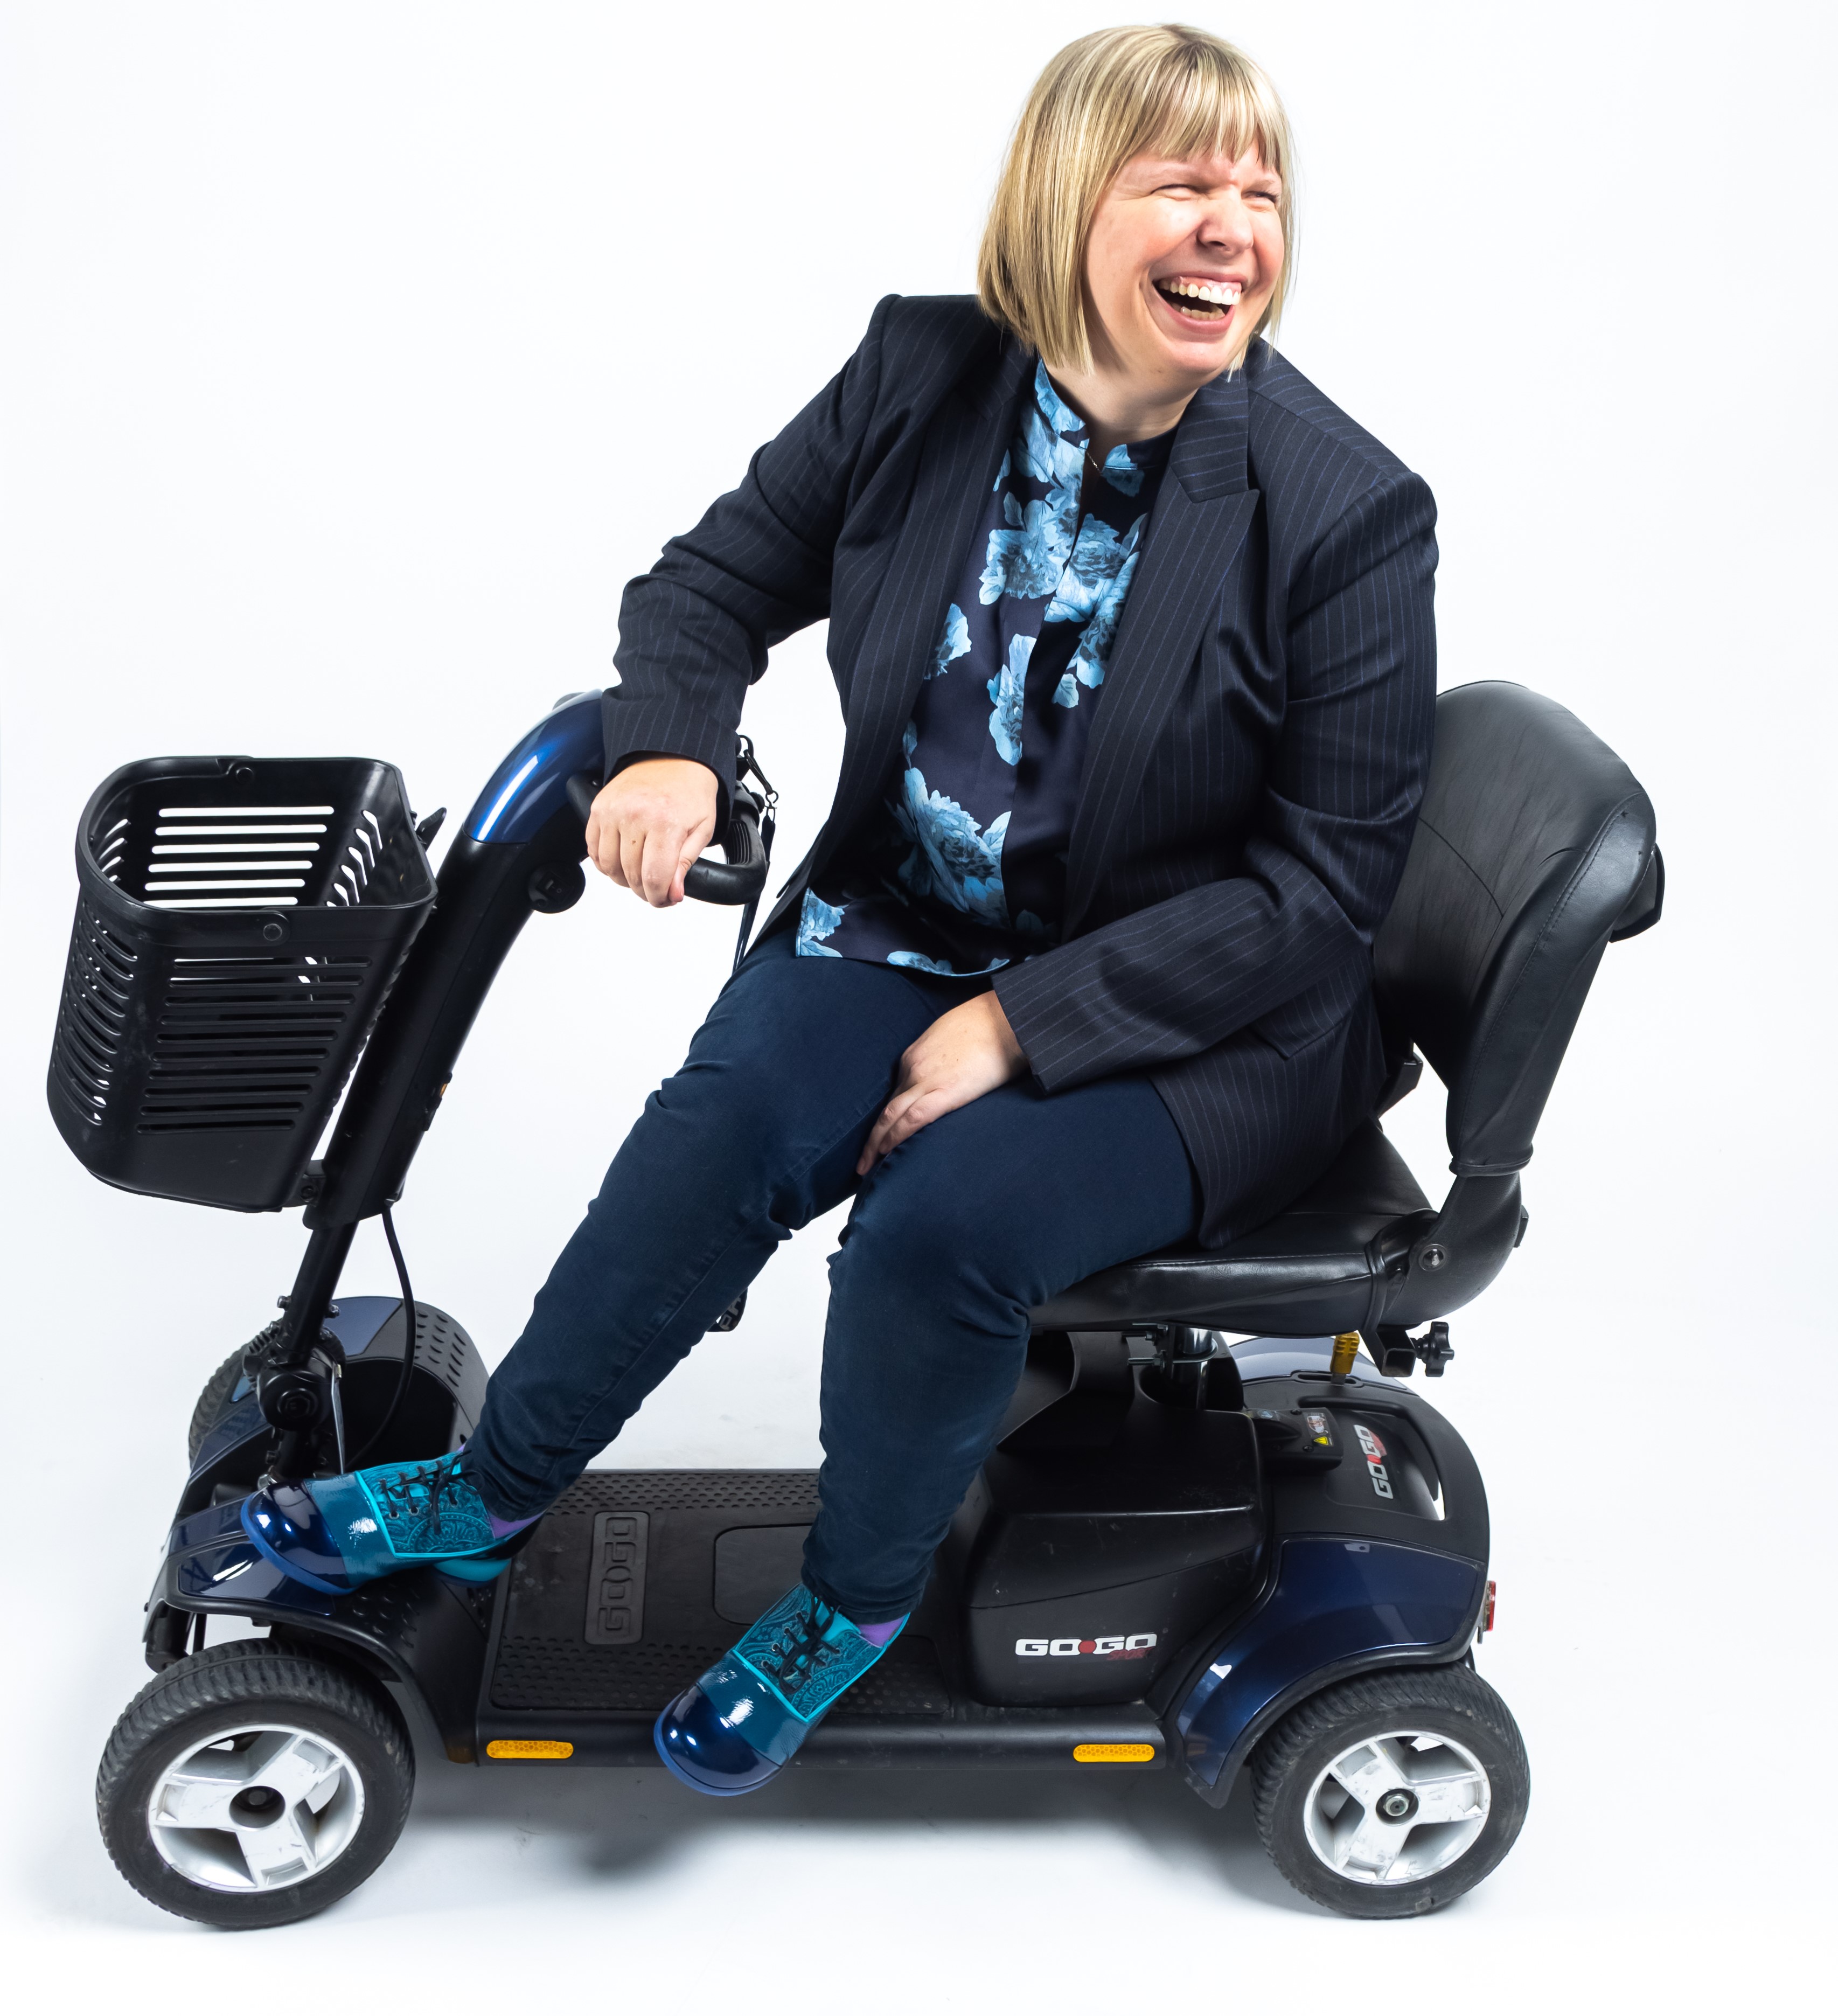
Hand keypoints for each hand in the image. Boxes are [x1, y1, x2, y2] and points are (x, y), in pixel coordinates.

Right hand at [585, 758, 718, 906]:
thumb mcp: (701, 829)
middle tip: (657, 887)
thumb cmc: (690, 790)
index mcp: (664, 823)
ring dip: (623, 879)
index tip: (665, 899)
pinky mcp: (598, 808)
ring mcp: (612, 812)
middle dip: (645, 890)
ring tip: (640, 872)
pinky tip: (622, 859)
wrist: (672, 757)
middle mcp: (634, 816)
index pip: (653, 878)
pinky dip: (605, 862)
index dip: (659, 898)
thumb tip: (673, 893)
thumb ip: (685, 863)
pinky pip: (593, 849)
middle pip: (631, 876)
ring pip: (608, 867)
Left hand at [857, 992, 1027, 1173]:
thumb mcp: (954, 1035)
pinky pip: (912, 1119)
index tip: (883, 1134)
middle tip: (862, 1161)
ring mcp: (926, 1079)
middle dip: (873, 1136)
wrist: (1007, 1017)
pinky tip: (887, 1153)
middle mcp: (914, 1067)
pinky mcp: (945, 1092)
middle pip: (887, 1107)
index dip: (889, 1116)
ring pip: (891, 1116)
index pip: (897, 1092)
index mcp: (916, 1054)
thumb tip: (950, 1077)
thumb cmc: (989, 1022)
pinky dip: (895, 1137)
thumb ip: (943, 1058)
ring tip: (866, 1167)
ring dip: (877, 1143)